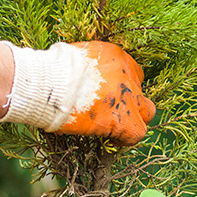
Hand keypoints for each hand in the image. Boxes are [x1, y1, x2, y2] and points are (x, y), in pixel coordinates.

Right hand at [0, 41, 155, 145]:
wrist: (49, 84)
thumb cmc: (51, 70)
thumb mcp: (73, 57)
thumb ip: (84, 66)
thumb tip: (76, 73)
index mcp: (116, 56)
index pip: (131, 72)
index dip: (122, 87)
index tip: (109, 96)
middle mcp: (127, 76)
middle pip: (141, 91)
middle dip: (132, 103)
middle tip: (115, 112)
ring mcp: (128, 98)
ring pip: (147, 112)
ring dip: (133, 120)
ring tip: (117, 129)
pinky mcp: (123, 120)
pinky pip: (136, 133)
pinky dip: (126, 139)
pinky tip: (112, 140)